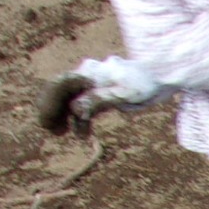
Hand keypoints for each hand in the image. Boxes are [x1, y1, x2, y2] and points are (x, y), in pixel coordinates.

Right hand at [35, 57, 165, 135]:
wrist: (160, 76)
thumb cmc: (143, 82)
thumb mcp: (123, 92)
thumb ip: (99, 99)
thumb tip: (76, 109)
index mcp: (88, 74)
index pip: (60, 86)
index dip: (50, 104)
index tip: (48, 124)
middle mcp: (85, 77)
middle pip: (59, 92)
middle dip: (52, 111)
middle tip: (53, 131)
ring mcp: (91, 85)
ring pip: (68, 99)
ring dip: (62, 115)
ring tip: (60, 132)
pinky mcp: (98, 93)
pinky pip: (81, 105)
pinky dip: (78, 119)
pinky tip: (81, 133)